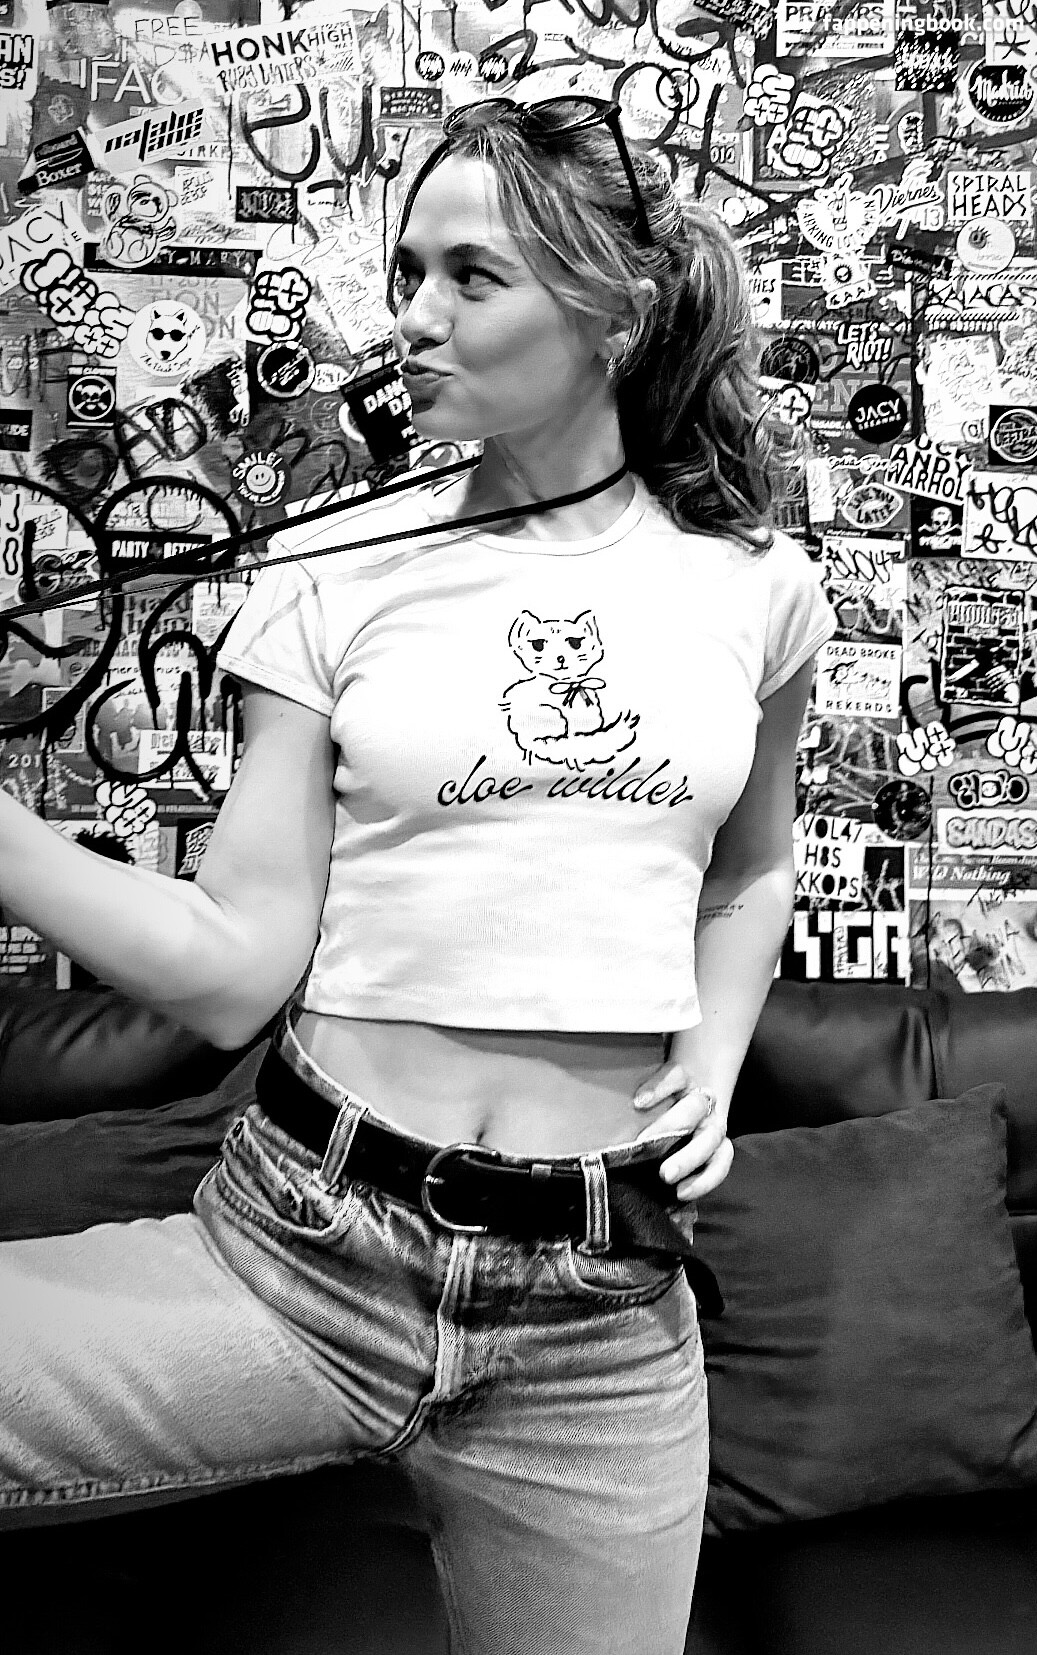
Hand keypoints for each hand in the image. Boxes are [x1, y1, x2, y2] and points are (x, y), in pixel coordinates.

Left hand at [632, 1062, 733, 1201]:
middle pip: (695, 1108)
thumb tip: (635, 1105)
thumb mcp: (654, 1096)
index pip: (675, 1076)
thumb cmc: (665, 1105)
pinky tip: (683, 1193)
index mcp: (686, 1082)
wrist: (694, 1110)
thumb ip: (646, 1097)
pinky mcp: (721, 1152)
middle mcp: (705, 1103)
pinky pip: (720, 1166)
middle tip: (646, 1143)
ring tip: (667, 1178)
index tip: (637, 1102)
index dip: (658, 1087)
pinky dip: (704, 1181)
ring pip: (711, 1140)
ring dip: (689, 1160)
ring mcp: (716, 1128)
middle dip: (672, 1126)